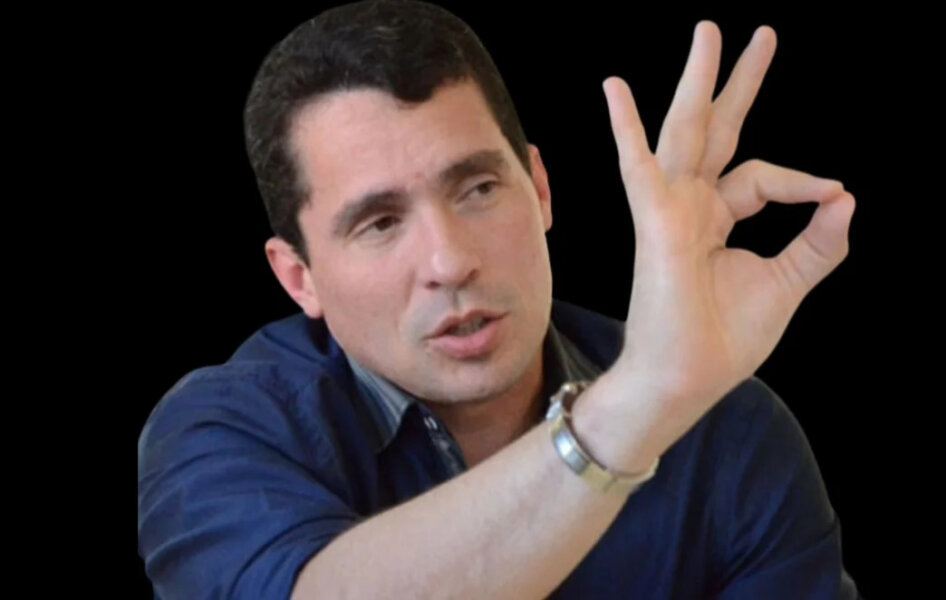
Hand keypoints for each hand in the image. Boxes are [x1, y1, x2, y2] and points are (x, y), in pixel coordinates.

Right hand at [600, 22, 854, 450]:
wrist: (686, 379)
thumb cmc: (724, 340)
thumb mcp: (786, 283)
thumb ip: (816, 242)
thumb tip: (846, 196)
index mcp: (717, 218)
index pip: (761, 175)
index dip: (804, 181)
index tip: (834, 197)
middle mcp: (692, 205)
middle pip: (717, 130)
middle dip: (738, 83)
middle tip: (760, 35)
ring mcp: (670, 209)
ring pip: (685, 131)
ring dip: (697, 81)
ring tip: (709, 32)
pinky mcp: (656, 221)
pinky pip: (638, 167)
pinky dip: (627, 128)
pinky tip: (615, 88)